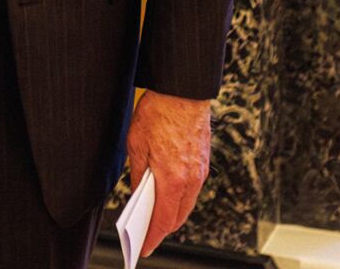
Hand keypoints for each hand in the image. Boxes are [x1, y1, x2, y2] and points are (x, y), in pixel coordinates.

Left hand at [126, 90, 212, 255]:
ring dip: (171, 214)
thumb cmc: (158, 115)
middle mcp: (191, 181)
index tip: (143, 248)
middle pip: (177, 217)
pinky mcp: (204, 163)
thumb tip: (136, 193)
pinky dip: (179, 199)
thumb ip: (137, 174)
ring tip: (153, 218)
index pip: (162, 220)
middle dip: (161, 229)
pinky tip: (166, 196)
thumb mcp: (135, 145)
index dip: (152, 237)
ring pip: (186, 204)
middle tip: (145, 235)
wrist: (184, 92)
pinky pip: (191, 190)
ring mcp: (200, 173)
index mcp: (172, 180)